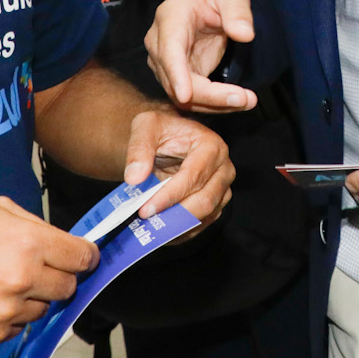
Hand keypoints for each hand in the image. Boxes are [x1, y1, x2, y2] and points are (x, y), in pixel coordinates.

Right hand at [0, 196, 98, 347]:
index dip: (84, 257)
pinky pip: (17, 328)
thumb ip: (34, 224)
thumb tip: (63, 241)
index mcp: (27, 242)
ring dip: (31, 299)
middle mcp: (22, 278)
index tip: (81, 259)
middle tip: (35, 270)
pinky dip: (8, 317)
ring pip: (43, 310)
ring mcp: (7, 311)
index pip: (82, 257)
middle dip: (58, 278)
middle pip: (68, 287)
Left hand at [124, 109, 234, 226]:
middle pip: (205, 200)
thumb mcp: (145, 126)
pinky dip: (182, 231)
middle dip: (174, 214)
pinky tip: (160, 231)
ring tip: (150, 229)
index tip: (146, 209)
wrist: (167, 137)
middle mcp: (224, 168)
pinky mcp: (217, 203)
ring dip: (177, 225)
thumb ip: (139, 148)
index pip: (193, 176)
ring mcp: (223, 188)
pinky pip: (203, 223)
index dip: (170, 196)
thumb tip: (134, 177)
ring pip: (205, 215)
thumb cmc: (160, 129)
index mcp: (212, 146)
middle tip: (146, 220)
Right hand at [145, 0, 259, 111]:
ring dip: (214, 104)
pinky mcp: (176, 74)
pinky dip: (214, 102)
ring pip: (182, 95)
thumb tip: (244, 35)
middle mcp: (159, 42)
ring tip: (247, 100)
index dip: (176, 75)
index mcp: (170, 18)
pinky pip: (191, 96)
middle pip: (175, 80)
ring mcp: (165, 61)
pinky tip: (237, 100)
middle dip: (210, 96)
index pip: (169, 50)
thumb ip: (238, 11)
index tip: (186, 96)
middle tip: (246, 99)